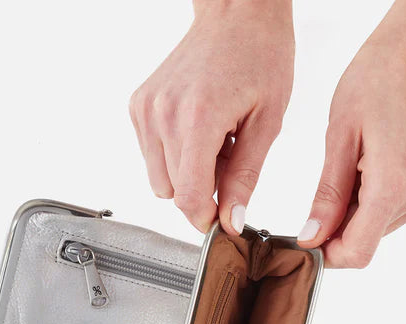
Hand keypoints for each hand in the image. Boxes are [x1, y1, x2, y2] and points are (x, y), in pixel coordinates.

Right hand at [129, 0, 293, 234]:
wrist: (236, 11)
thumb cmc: (260, 56)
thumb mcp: (267, 123)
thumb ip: (245, 177)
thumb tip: (232, 221)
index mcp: (198, 117)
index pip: (188, 197)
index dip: (205, 217)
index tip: (221, 220)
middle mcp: (163, 113)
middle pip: (173, 192)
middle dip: (201, 191)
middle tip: (228, 160)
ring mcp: (145, 109)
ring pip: (159, 180)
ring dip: (186, 174)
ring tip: (213, 142)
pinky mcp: (138, 106)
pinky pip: (151, 157)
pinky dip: (174, 155)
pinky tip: (196, 130)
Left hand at [298, 1, 405, 267]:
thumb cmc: (377, 80)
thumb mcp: (339, 138)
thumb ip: (328, 196)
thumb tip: (312, 239)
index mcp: (394, 185)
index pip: (357, 252)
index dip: (328, 254)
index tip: (307, 239)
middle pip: (368, 240)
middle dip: (340, 227)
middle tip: (328, 189)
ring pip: (382, 227)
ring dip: (359, 213)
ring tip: (356, 168)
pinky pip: (399, 211)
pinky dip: (378, 200)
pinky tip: (374, 166)